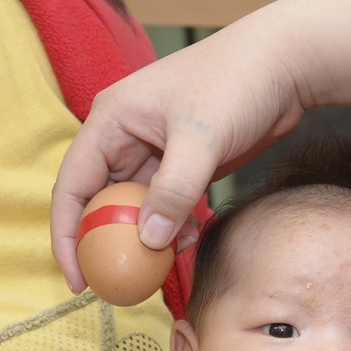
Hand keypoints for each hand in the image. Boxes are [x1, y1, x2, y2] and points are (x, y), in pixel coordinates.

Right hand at [50, 19, 309, 290]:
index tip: (78, 280)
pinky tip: (189, 238)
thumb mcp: (201, 137)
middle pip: (99, 204)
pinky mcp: (180, 165)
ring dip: (146, 240)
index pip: (71, 187)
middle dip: (107, 245)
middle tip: (120, 283)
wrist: (283, 67)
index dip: (67, 237)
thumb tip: (149, 240)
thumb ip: (174, 190)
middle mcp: (124, 138)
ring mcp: (152, 152)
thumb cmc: (237, 82)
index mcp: (110, 121)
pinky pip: (164, 207)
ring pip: (134, 210)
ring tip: (163, 264)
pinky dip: (172, 227)